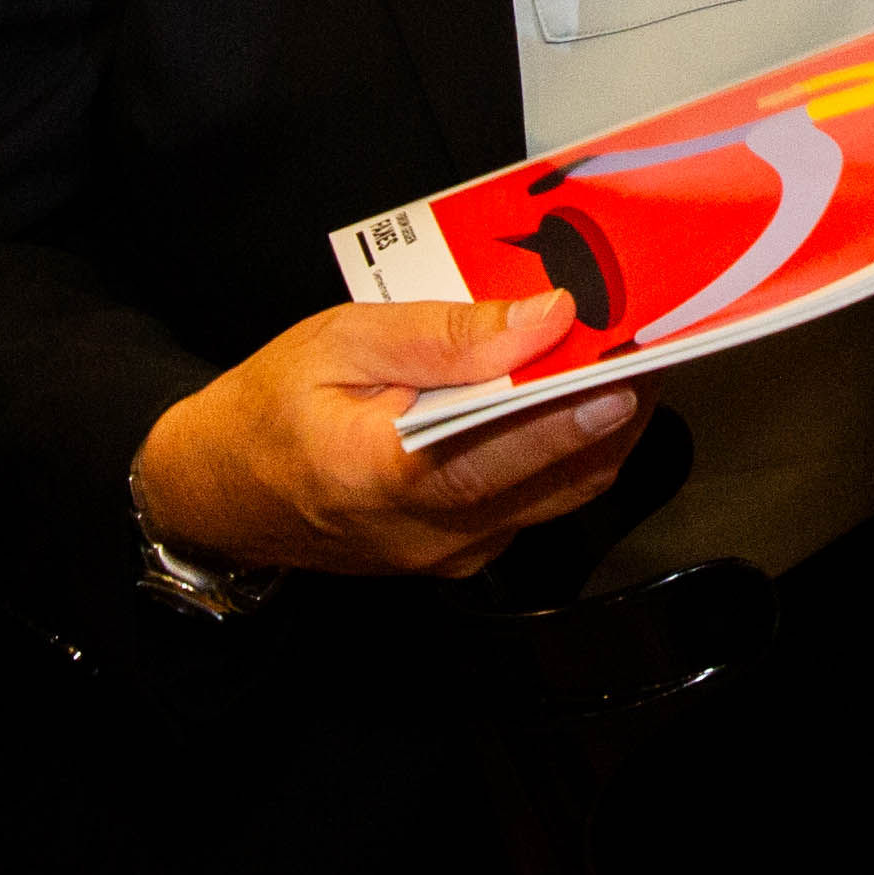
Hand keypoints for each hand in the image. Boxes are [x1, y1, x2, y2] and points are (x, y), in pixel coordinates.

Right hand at [129, 294, 648, 576]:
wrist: (218, 491)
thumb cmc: (268, 409)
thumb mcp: (341, 340)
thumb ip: (442, 334)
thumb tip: (540, 320)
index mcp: (384, 477)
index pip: (498, 456)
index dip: (570, 417)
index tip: (626, 378)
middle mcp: (427, 533)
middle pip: (553, 478)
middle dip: (615, 411)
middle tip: (655, 345)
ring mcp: (449, 555)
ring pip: (558, 494)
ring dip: (602, 430)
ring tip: (628, 358)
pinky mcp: (461, 555)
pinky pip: (535, 502)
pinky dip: (567, 450)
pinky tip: (575, 397)